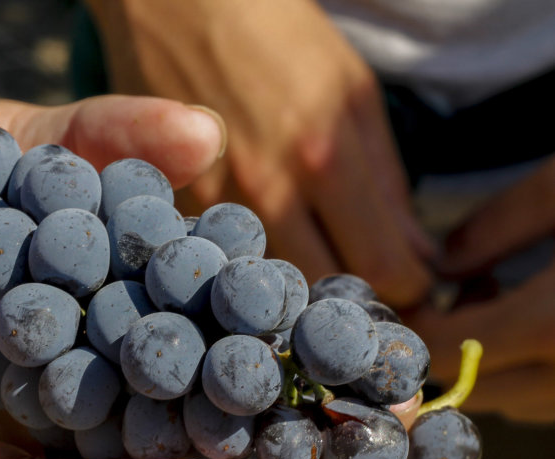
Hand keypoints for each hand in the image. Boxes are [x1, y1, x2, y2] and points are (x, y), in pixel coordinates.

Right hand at [86, 0, 434, 306]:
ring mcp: (213, 204)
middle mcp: (265, 191)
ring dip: (295, 289)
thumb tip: (416, 255)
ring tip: (306, 259)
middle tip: (355, 278)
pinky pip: (224, 262)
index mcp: (323, 154)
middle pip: (323, 296)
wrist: (171, 3)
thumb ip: (387, 180)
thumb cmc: (271, 30)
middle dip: (349, 300)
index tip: (407, 280)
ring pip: (269, 289)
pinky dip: (245, 265)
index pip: (382, 269)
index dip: (406, 287)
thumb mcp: (351, 87)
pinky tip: (254, 239)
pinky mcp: (174, 209)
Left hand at [404, 157, 554, 421]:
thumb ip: (494, 227)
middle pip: (470, 384)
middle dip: (444, 343)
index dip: (408, 323)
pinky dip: (529, 368)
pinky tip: (537, 316)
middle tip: (440, 290)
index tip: (399, 288)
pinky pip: (550, 398)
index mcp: (552, 325)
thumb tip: (443, 263)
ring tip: (491, 295)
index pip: (439, 350)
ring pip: (514, 400)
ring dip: (486, 360)